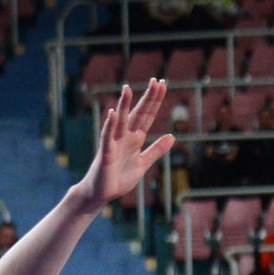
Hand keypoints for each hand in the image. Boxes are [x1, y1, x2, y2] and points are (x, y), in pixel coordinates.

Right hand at [72, 81, 174, 211]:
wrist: (101, 194)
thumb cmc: (119, 178)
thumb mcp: (143, 163)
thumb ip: (156, 150)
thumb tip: (172, 136)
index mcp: (135, 139)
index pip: (147, 116)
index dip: (155, 101)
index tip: (162, 85)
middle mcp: (125, 137)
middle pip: (138, 114)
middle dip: (146, 98)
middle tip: (155, 80)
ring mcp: (114, 144)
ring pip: (120, 122)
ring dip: (124, 105)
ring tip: (127, 88)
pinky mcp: (105, 154)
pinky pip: (107, 138)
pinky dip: (110, 126)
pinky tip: (113, 113)